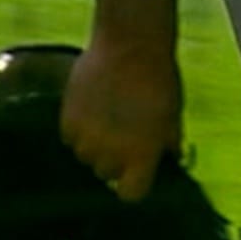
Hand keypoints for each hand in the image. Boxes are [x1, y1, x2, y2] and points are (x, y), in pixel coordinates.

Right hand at [61, 30, 183, 202]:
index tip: (135, 171)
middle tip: (123, 133)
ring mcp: (86, 140)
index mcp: (141, 158)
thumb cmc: (159, 79)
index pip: (131, 194)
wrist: (131, 45)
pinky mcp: (67, 122)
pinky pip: (71, 137)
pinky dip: (79, 127)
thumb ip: (167, 142)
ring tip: (106, 115)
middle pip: (106, 173)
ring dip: (94, 143)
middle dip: (114, 158)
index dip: (133, 184)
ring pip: (86, 155)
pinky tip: (91, 106)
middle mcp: (110, 156)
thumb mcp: (173, 115)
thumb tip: (171, 158)